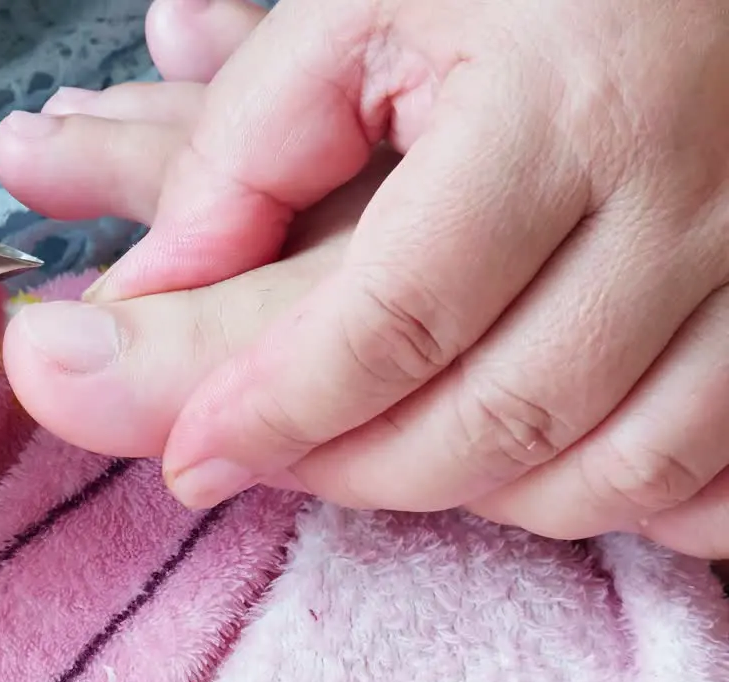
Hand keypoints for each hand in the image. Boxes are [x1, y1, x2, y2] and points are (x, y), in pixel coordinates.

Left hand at [0, 0, 728, 558]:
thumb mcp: (364, 10)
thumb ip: (243, 141)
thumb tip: (150, 283)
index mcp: (559, 111)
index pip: (398, 316)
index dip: (281, 406)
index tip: (195, 457)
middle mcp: (681, 202)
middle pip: (497, 418)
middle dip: (353, 466)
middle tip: (261, 456)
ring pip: (603, 470)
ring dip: (463, 492)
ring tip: (360, 453)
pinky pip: (701, 471)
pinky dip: (587, 492)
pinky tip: (507, 463)